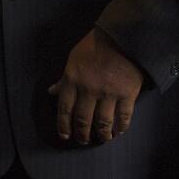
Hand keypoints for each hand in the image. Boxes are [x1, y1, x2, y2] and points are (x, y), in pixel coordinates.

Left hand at [47, 28, 143, 145]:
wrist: (121, 37)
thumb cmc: (93, 47)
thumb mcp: (72, 60)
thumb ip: (63, 79)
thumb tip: (51, 92)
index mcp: (72, 80)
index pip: (64, 108)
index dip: (63, 125)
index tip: (65, 136)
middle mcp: (89, 89)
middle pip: (83, 119)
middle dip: (82, 134)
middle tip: (83, 141)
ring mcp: (108, 93)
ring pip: (103, 122)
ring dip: (102, 135)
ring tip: (102, 139)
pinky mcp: (127, 94)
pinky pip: (124, 116)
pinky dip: (121, 127)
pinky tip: (119, 132)